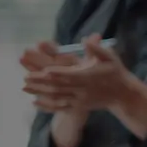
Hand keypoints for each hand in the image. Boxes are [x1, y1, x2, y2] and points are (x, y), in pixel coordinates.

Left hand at [24, 36, 146, 124]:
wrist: (122, 94)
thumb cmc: (114, 72)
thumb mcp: (110, 57)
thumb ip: (97, 48)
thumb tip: (85, 39)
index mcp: (89, 76)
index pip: (70, 75)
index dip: (57, 73)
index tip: (44, 71)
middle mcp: (83, 90)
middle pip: (59, 86)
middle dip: (41, 82)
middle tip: (25, 77)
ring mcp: (80, 100)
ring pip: (57, 97)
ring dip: (39, 93)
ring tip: (24, 86)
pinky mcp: (77, 107)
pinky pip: (59, 107)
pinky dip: (46, 106)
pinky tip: (34, 102)